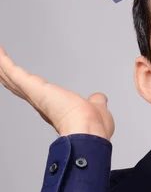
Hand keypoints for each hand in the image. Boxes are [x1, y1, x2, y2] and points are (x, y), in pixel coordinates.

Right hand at [0, 44, 114, 139]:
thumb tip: (98, 97)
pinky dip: (3, 60)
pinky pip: (14, 71)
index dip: (24, 84)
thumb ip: (96, 101)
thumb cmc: (92, 126)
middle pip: (17, 84)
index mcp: (52, 107)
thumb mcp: (96, 107)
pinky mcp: (32, 87)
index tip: (16, 77)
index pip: (33, 92)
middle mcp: (39, 102)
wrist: (88, 131)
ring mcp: (34, 94)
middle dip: (6, 73)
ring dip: (2, 65)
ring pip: (12, 76)